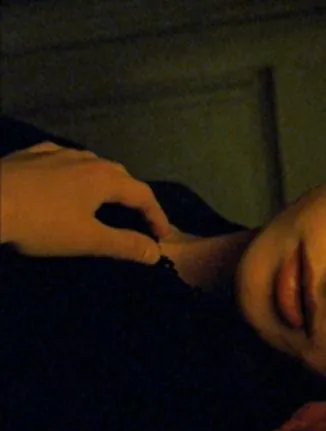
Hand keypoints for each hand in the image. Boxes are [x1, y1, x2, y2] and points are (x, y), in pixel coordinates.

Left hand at [0, 142, 171, 262]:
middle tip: (139, 218)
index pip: (143, 195)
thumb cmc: (41, 223)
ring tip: (106, 198)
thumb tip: (155, 251)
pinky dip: (76, 171)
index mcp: (105, 178)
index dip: (157, 216)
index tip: (163, 236)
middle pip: (121, 176)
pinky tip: (66, 177)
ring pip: (92, 164)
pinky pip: (64, 158)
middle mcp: (86, 159)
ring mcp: (56, 153)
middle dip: (135, 197)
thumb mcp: (88, 240)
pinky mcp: (31, 155)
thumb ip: (125, 245)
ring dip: (107, 182)